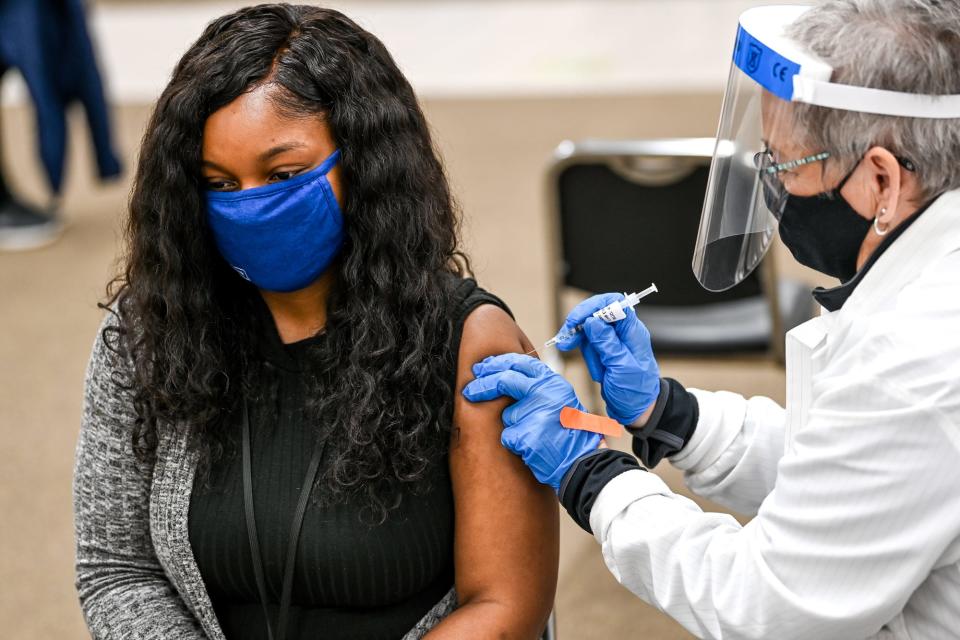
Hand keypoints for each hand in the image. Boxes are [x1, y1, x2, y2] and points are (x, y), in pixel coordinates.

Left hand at [462, 353, 601, 492]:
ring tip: (534, 436)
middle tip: (469, 390)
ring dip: (513, 427)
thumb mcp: (559, 400)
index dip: (497, 363)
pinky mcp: (526, 435)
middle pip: (504, 380)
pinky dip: (515, 444)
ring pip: (507, 415)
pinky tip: (532, 448)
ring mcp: (536, 413)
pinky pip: (508, 437)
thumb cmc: (568, 433)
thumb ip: (537, 386)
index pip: (520, 362)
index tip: (482, 368)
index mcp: (553, 382)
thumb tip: (503, 373)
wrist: (581, 463)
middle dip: (483, 385)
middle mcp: (546, 393)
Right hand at [556, 293, 659, 424]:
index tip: (577, 320)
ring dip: (586, 349)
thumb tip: (593, 321)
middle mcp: (622, 332)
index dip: (593, 306)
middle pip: (596, 313)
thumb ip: (607, 344)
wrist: (637, 410)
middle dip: (579, 326)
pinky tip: (596, 372)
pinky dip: (587, 357)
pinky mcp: (604, 350)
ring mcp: (612, 340)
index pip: (614, 302)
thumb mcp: (622, 368)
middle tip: (566, 341)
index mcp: (632, 331)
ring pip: (588, 330)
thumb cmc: (636, 391)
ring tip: (597, 372)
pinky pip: (588, 344)